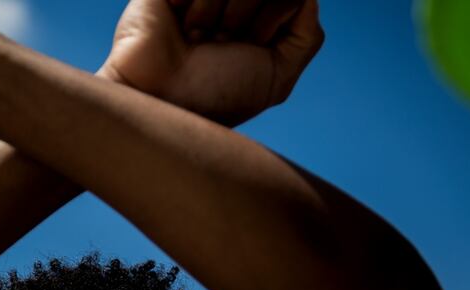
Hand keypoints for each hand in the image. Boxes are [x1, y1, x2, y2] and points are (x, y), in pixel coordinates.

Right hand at [101, 0, 323, 126]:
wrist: (163, 100)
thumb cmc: (215, 96)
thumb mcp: (276, 79)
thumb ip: (306, 37)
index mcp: (257, 23)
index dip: (271, 22)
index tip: (248, 49)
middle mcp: (232, 4)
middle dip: (246, 17)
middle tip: (221, 43)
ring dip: (218, 14)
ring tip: (196, 38)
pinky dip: (198, 2)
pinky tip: (181, 23)